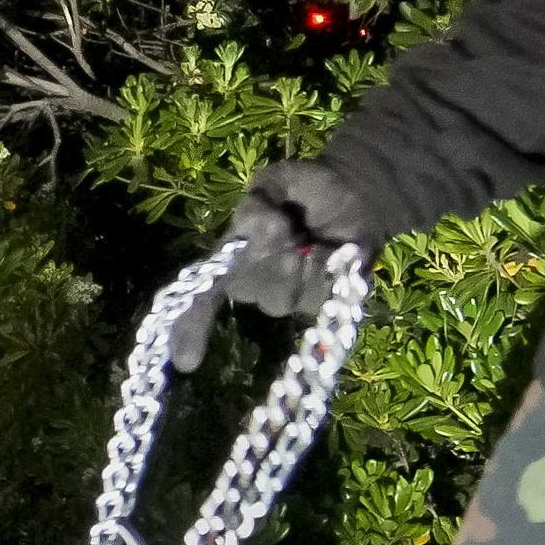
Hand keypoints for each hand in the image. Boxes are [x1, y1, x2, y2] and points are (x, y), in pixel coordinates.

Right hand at [166, 160, 379, 371]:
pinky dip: (324, 275)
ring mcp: (286, 297)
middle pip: (245, 291)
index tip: (188, 362)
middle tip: (287, 228)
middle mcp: (252, 283)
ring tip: (311, 241)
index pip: (201, 297)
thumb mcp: (276, 181)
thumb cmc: (306, 188)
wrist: (356, 193)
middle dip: (266, 259)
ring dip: (296, 268)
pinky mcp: (320, 302)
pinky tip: (332, 254)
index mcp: (231, 257)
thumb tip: (255, 227)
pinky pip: (313, 300)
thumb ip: (259, 200)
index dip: (190, 329)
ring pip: (278, 300)